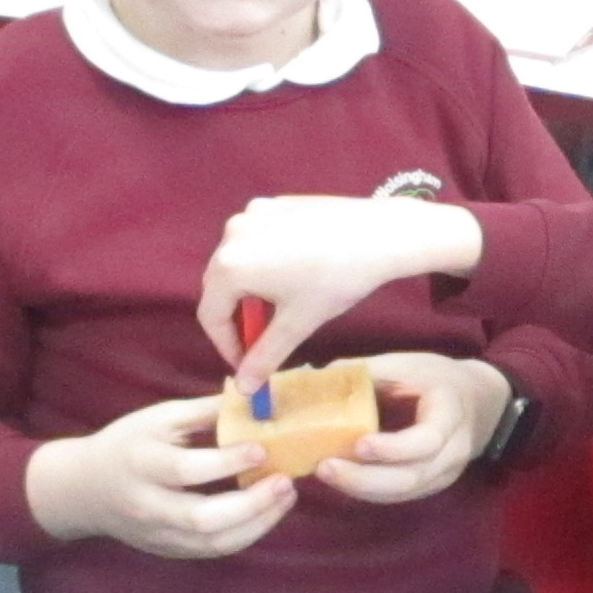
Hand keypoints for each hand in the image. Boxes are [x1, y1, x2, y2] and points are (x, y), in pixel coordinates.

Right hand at [24, 395, 295, 559]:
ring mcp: (158, 534)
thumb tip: (255, 398)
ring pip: (213, 542)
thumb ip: (206, 411)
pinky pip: (213, 550)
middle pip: (202, 518)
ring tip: (286, 496)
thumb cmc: (129, 444)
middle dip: (252, 504)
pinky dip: (246, 534)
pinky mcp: (169, 550)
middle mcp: (147, 505)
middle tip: (285, 482)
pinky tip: (267, 512)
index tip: (261, 448)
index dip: (227, 462)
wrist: (86, 490)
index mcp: (140, 463)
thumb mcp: (160, 418)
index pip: (186, 470)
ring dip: (258, 523)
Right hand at [201, 197, 486, 385]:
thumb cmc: (337, 279)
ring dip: (249, 292)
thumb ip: (264, 357)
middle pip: (219, 287)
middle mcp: (232, 234)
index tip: (246, 365)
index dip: (227, 346)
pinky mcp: (274, 204)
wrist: (381, 235)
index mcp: (230, 265)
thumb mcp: (297, 324)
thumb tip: (244, 388)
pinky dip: (263, 264)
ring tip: (279, 310)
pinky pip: (256, 241)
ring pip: (237, 263)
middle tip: (260, 343)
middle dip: (237, 320)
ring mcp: (253, 214)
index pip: (211, 316)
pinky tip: (293, 276)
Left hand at [317, 354, 510, 503]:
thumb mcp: (408, 365)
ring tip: (324, 473)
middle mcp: (453, 452)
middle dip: (365, 478)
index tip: (358, 443)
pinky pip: (398, 495)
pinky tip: (340, 479)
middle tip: (324, 467)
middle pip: (411, 478)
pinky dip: (367, 491)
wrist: (479, 402)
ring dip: (360, 488)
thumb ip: (366, 372)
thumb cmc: (438, 379)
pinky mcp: (430, 485)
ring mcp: (443, 474)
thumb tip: (313, 376)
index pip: (428, 441)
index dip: (393, 448)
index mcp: (451, 414)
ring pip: (402, 492)